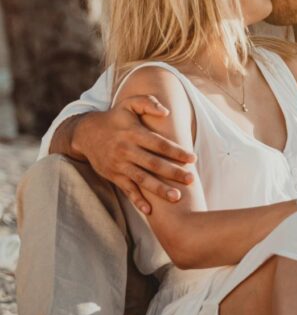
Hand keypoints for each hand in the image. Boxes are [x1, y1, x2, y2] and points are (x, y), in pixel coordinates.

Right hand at [72, 97, 195, 213]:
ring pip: (142, 179)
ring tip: (177, 196)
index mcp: (133, 133)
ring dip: (159, 189)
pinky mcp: (113, 175)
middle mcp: (126, 150)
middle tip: (191, 179)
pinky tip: (150, 210)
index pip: (159, 144)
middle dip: (173, 172)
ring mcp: (119, 165)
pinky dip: (137, 200)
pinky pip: (127, 190)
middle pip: (153, 164)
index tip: (192, 159)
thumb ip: (148, 103)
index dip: (176, 152)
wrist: (86, 134)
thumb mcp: (129, 104)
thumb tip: (166, 112)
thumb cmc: (115, 118)